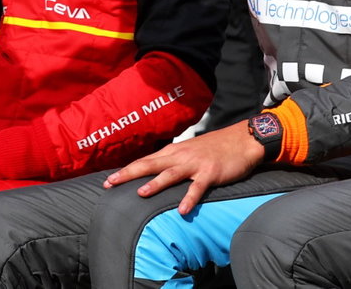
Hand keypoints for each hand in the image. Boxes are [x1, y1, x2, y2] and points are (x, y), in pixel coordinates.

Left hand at [103, 119, 263, 215]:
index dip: (126, 170)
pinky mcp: (211, 173)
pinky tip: (182, 210)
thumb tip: (155, 172)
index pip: (144, 161)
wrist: (241, 140)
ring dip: (155, 184)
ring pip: (170, 174)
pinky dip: (190, 198)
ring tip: (140, 194)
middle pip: (150, 165)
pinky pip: (198, 187)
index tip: (109, 180)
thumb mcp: (188, 152)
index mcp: (173, 152)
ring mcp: (195, 164)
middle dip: (129, 174)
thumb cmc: (213, 148)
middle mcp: (180, 156)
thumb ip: (172, 161)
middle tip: (111, 183)